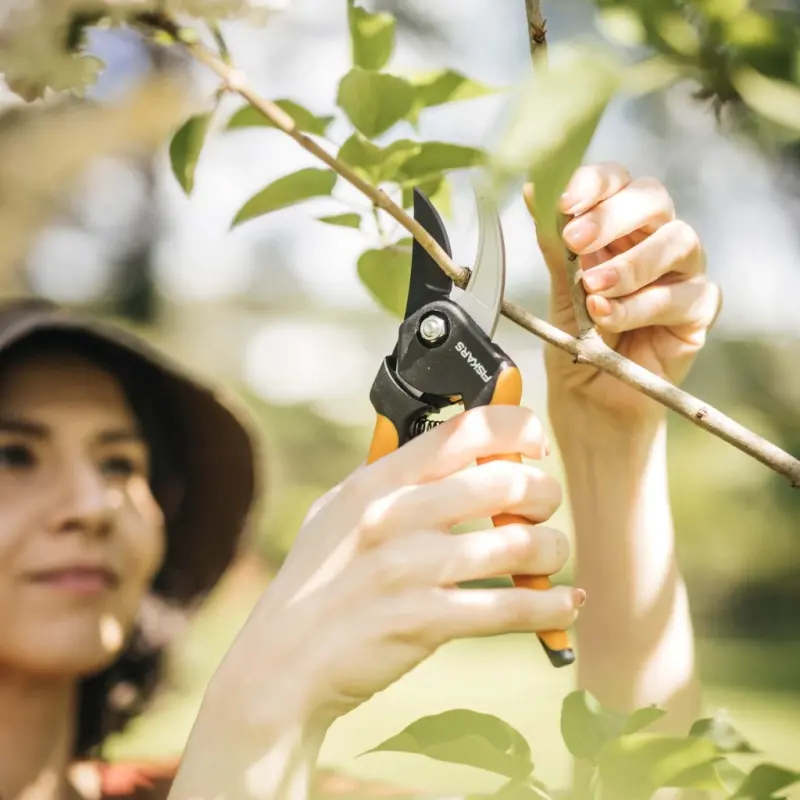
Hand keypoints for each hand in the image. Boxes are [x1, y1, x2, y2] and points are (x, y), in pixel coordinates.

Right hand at [208, 406, 581, 732]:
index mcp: (377, 481)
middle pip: (504, 480)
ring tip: (551, 555)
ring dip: (552, 549)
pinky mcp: (424, 620)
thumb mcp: (336, 513)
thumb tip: (442, 445)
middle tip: (544, 506)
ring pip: (518, 544)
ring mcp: (409, 568)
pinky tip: (564, 605)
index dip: (517, 426)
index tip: (534, 442)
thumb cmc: (315, 584)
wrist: (281, 665)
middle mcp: (395, 514)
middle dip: (543, 491)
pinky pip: (510, 608)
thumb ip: (386, 476)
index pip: (464, 429)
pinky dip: (549, 606)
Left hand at [524, 163, 721, 421]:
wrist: (589, 400)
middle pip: (653, 200)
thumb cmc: (577, 342)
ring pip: (678, 241)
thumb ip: (555, 246)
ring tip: (593, 291)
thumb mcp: (560, 291)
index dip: (595, 183)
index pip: (618, 182)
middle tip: (575, 242)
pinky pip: (684, 295)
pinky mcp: (699, 310)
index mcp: (619, 228)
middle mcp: (655, 241)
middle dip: (612, 217)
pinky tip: (609, 319)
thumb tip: (533, 191)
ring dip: (630, 265)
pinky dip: (642, 306)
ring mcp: (683, 273)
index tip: (563, 200)